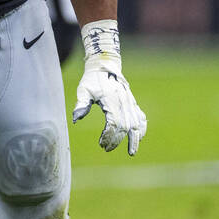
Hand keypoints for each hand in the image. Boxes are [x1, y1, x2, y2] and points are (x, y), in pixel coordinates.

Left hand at [72, 20, 146, 155]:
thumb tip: (75, 119)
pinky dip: (142, 129)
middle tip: (106, 149)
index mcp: (112, 100)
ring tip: (131, 152)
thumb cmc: (91, 80)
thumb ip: (81, 104)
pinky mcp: (133, 103)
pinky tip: (139, 138)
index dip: (109, 135)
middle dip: (117, 140)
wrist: (104, 66)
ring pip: (137, 124)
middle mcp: (124, 102)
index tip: (101, 143)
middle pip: (125, 126)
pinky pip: (141, 118)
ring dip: (135, 139)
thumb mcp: (83, 90)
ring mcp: (130, 103)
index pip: (114, 123)